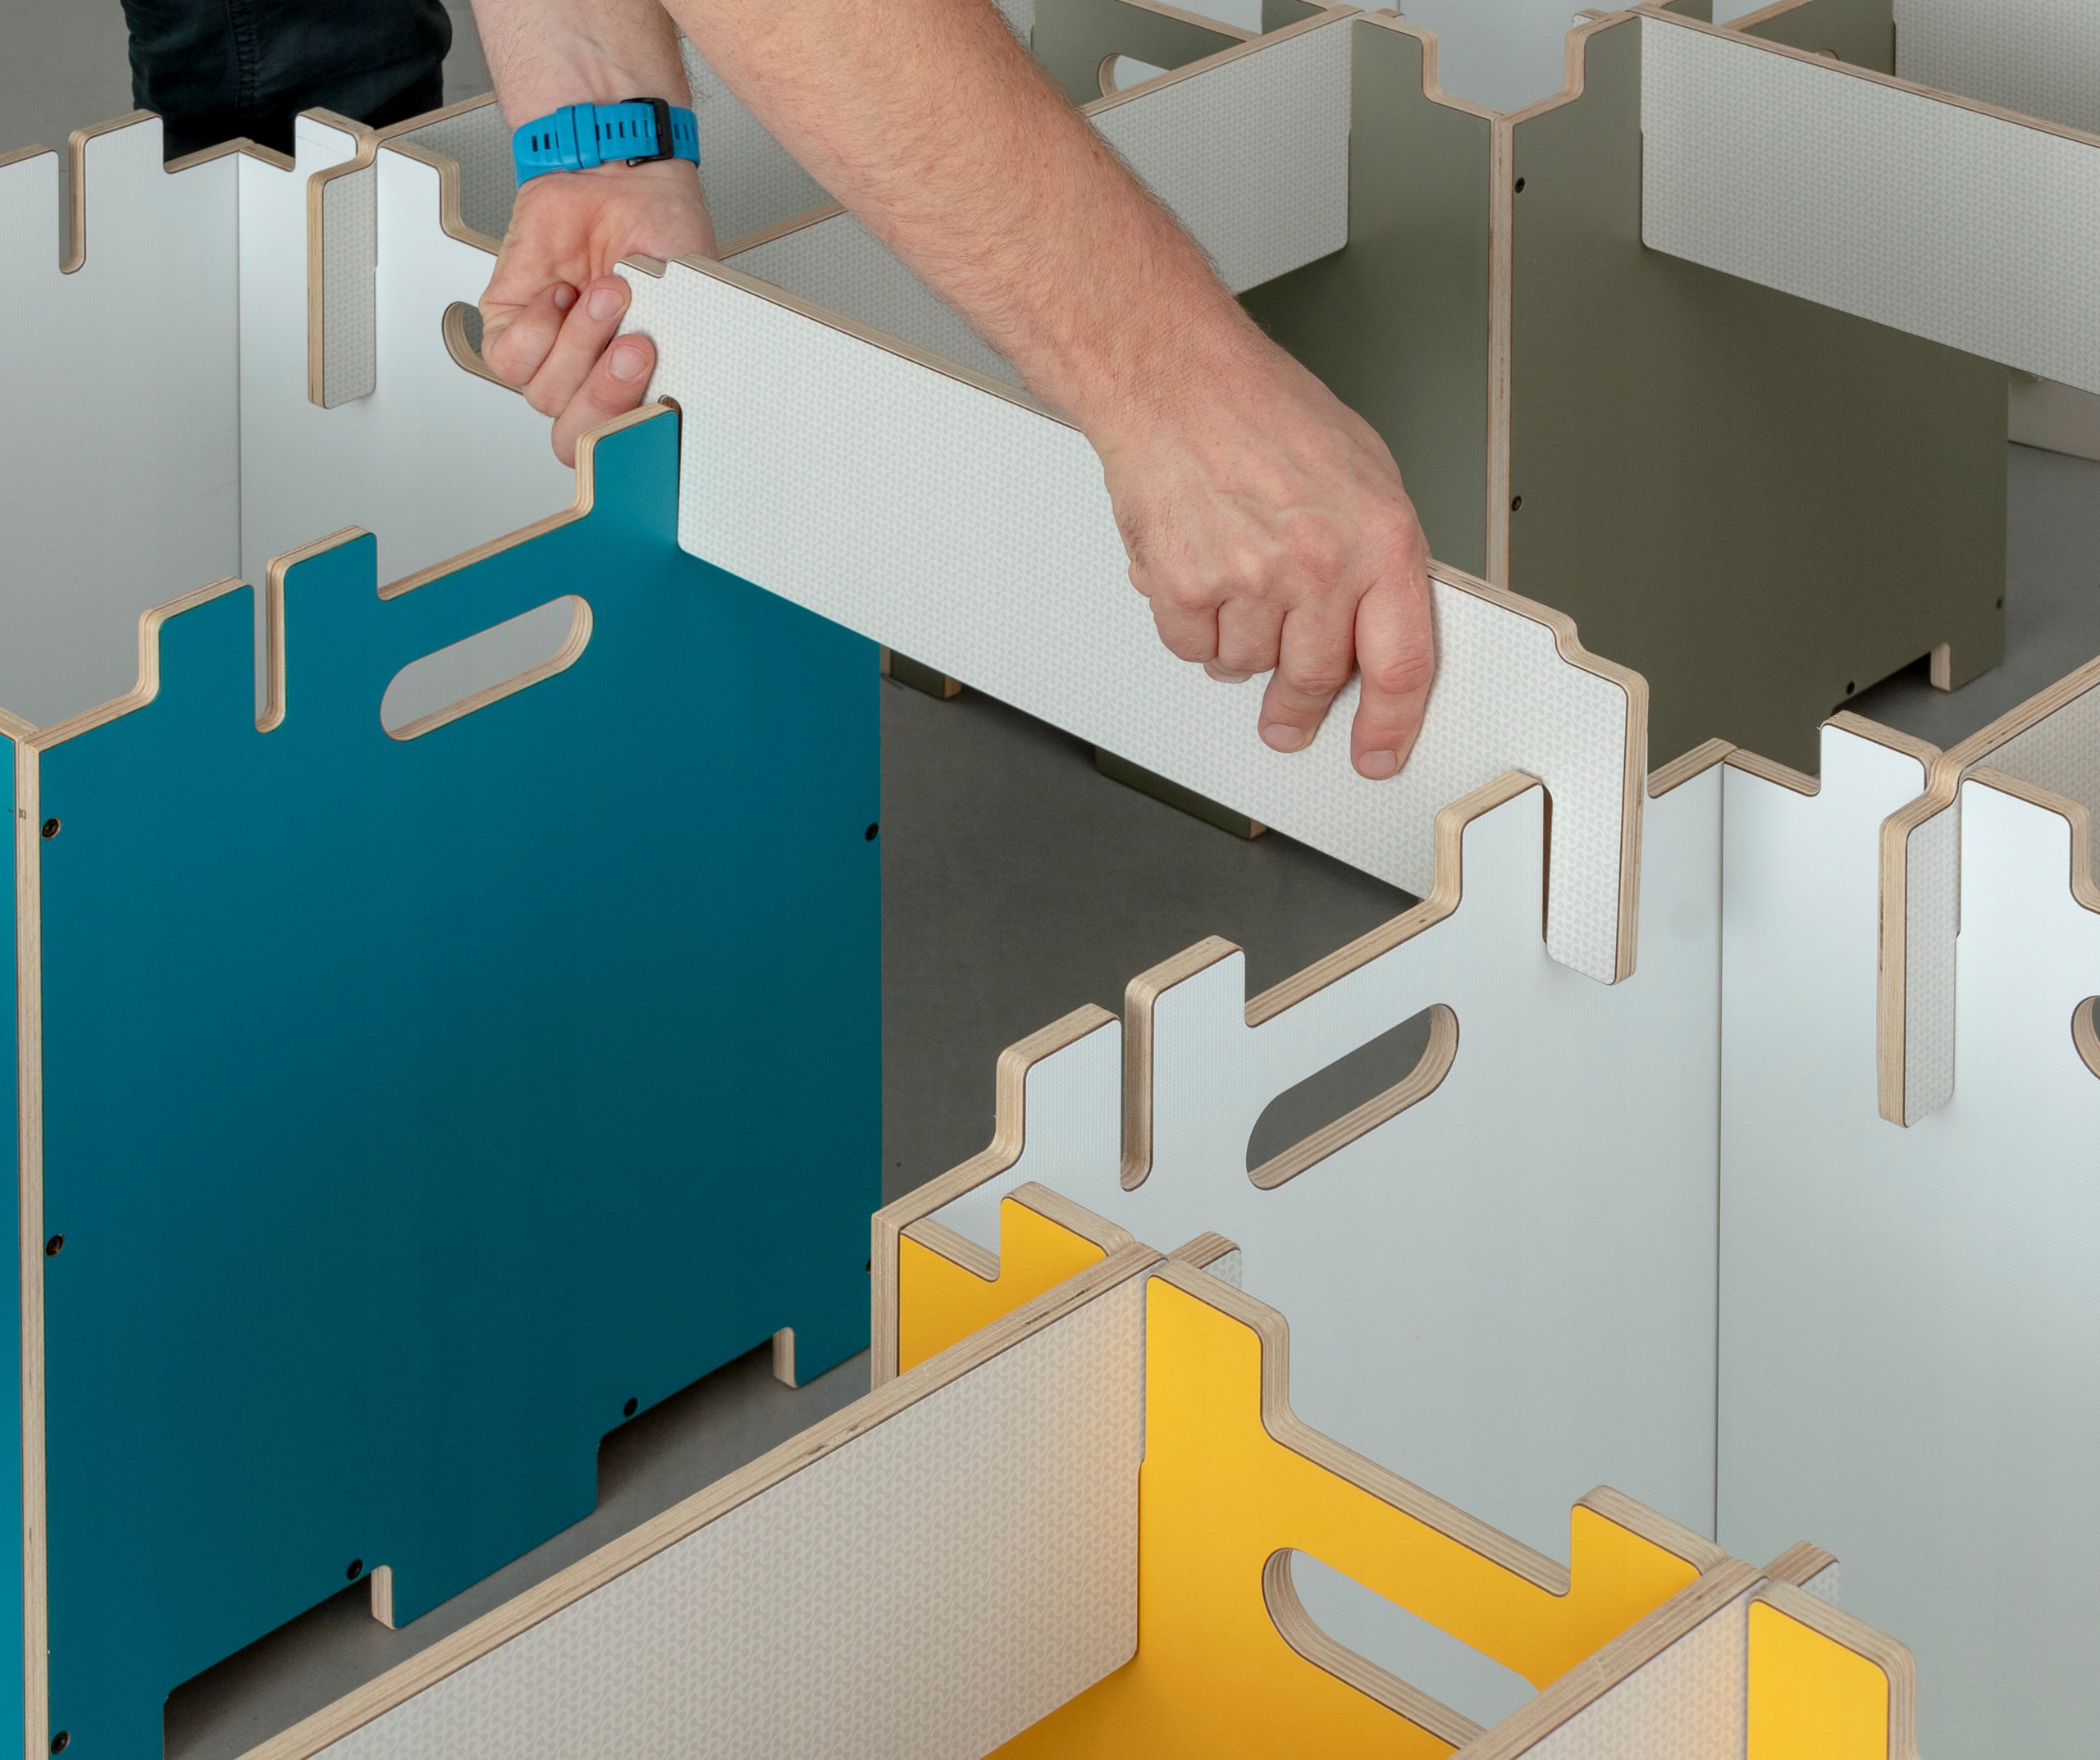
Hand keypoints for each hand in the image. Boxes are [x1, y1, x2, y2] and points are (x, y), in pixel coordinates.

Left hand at [478, 159, 716, 464]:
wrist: (625, 179)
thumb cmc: (662, 240)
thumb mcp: (691, 307)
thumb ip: (680, 357)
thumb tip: (670, 395)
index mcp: (636, 393)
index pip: (622, 453)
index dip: (632, 446)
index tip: (656, 415)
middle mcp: (590, 384)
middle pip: (577, 436)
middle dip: (607, 393)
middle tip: (636, 347)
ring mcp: (549, 360)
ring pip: (545, 395)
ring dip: (580, 342)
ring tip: (607, 292)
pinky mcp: (510, 326)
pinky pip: (511, 358)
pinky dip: (540, 325)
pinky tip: (562, 292)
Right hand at [1096, 332, 1434, 779]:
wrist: (1173, 379)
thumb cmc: (1263, 411)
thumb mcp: (1362, 473)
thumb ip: (1375, 557)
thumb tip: (1377, 624)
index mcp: (1380, 539)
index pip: (1402, 663)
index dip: (1392, 723)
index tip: (1377, 752)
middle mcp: (1319, 565)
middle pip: (1314, 679)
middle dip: (1297, 706)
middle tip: (1287, 716)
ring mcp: (1250, 580)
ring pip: (1246, 667)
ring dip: (1239, 645)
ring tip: (1234, 581)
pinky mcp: (1184, 587)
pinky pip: (1192, 649)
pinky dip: (1191, 626)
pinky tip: (1197, 574)